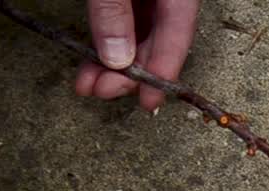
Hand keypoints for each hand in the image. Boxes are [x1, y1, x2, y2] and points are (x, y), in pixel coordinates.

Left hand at [77, 0, 200, 110]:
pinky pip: (124, 20)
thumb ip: (114, 12)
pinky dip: (107, 40)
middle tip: (106, 90)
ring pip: (140, 32)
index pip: (178, 32)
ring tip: (91, 82)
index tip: (148, 100)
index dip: (163, 70)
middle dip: (130, 70)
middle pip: (159, 37)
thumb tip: (116, 56)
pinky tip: (93, 60)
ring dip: (114, 60)